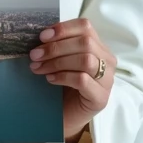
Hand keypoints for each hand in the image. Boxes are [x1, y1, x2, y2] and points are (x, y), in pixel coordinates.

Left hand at [29, 18, 116, 142]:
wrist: (66, 116)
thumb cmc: (63, 85)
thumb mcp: (61, 60)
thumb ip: (58, 45)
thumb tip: (40, 35)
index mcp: (99, 46)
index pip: (85, 27)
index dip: (63, 28)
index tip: (41, 36)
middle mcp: (108, 61)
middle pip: (85, 42)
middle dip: (56, 47)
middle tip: (34, 55)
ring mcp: (107, 80)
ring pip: (86, 60)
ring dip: (57, 62)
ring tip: (39, 68)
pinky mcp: (101, 98)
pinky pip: (83, 80)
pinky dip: (63, 77)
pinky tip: (50, 79)